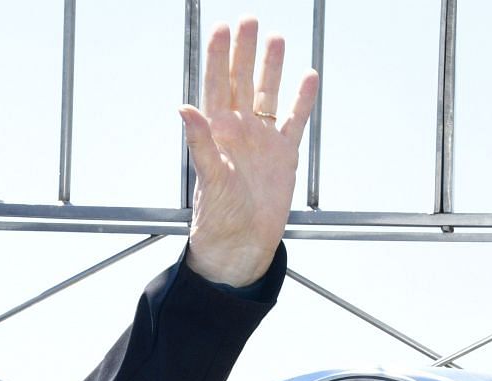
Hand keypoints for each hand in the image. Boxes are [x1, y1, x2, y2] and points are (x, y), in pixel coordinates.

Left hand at [179, 18, 318, 288]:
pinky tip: (307, 77)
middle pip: (240, 82)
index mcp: (217, 134)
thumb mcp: (209, 178)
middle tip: (248, 19)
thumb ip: (199, 142)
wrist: (241, 246)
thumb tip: (184, 109)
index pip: (216, 85)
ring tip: (275, 38)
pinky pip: (294, 120)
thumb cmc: (218, 218)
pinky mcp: (283, 156)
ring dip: (270, 68)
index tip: (221, 27)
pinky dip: (301, 100)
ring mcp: (261, 141)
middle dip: (243, 51)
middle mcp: (238, 132)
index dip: (218, 57)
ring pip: (267, 95)